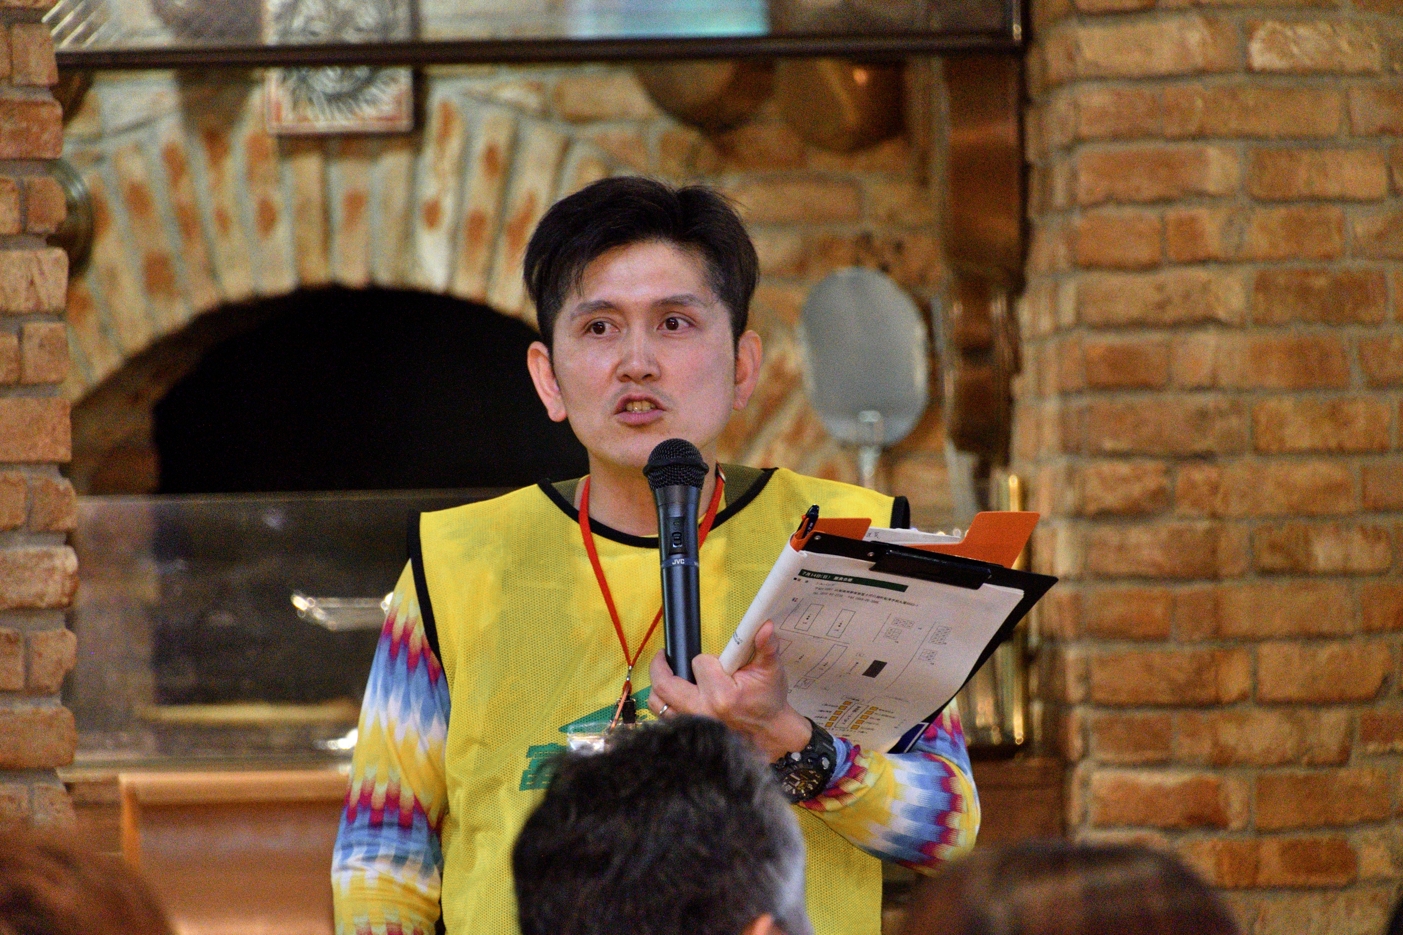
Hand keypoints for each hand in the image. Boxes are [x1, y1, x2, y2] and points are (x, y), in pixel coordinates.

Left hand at [647, 620, 811, 761]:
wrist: (770, 732)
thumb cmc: (768, 701)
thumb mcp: (771, 671)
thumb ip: (766, 646)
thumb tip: (764, 625)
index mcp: (722, 695)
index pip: (698, 663)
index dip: (706, 659)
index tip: (718, 663)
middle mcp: (703, 711)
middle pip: (665, 684)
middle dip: (661, 666)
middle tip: (663, 656)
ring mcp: (694, 724)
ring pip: (658, 703)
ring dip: (658, 686)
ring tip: (664, 673)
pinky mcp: (690, 732)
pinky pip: (664, 718)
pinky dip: (663, 704)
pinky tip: (670, 694)